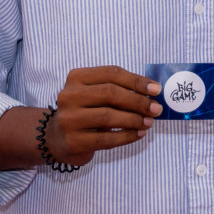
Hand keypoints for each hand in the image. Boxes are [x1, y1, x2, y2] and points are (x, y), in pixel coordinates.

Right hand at [48, 66, 162, 166]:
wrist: (57, 138)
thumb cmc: (85, 112)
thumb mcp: (96, 95)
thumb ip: (119, 90)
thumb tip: (152, 93)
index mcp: (76, 77)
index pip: (111, 73)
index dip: (136, 81)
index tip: (156, 90)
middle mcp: (69, 95)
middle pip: (110, 93)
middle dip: (138, 101)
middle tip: (156, 109)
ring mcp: (68, 119)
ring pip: (108, 116)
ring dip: (134, 119)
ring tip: (149, 122)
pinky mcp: (73, 141)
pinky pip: (106, 138)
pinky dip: (127, 136)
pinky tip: (139, 134)